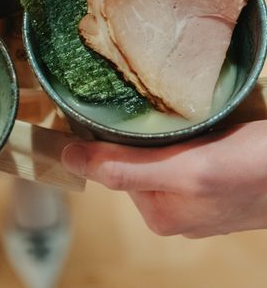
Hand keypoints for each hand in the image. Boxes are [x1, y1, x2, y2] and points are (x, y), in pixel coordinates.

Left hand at [62, 121, 266, 237]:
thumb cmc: (253, 171)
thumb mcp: (184, 170)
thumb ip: (125, 168)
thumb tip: (67, 158)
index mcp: (157, 214)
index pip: (111, 164)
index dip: (103, 133)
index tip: (102, 102)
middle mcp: (171, 210)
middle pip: (133, 157)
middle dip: (136, 130)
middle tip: (148, 102)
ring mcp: (194, 197)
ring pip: (157, 151)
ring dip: (159, 130)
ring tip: (174, 112)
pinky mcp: (212, 181)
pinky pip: (180, 151)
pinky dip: (180, 134)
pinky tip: (194, 123)